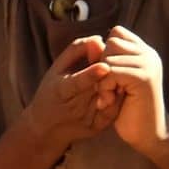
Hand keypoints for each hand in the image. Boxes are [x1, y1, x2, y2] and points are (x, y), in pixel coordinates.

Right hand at [25, 34, 119, 157]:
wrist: (46, 129)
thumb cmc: (51, 93)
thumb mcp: (56, 69)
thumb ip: (76, 51)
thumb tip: (99, 39)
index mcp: (61, 91)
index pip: (77, 83)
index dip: (90, 74)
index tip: (104, 66)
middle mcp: (74, 107)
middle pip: (97, 89)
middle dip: (110, 76)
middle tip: (120, 62)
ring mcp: (86, 119)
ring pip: (109, 100)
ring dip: (118, 86)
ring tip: (121, 74)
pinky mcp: (96, 127)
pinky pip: (113, 112)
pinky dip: (119, 99)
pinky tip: (120, 89)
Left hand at [101, 25, 167, 155]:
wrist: (148, 135)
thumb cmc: (130, 111)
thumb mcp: (118, 81)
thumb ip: (109, 61)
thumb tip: (93, 41)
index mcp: (144, 53)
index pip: (117, 33)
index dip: (105, 52)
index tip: (108, 77)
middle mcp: (149, 54)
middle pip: (111, 42)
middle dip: (101, 65)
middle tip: (107, 89)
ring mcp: (148, 64)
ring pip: (109, 58)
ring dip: (102, 81)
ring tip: (109, 97)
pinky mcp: (144, 77)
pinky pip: (111, 72)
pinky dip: (104, 88)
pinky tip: (109, 102)